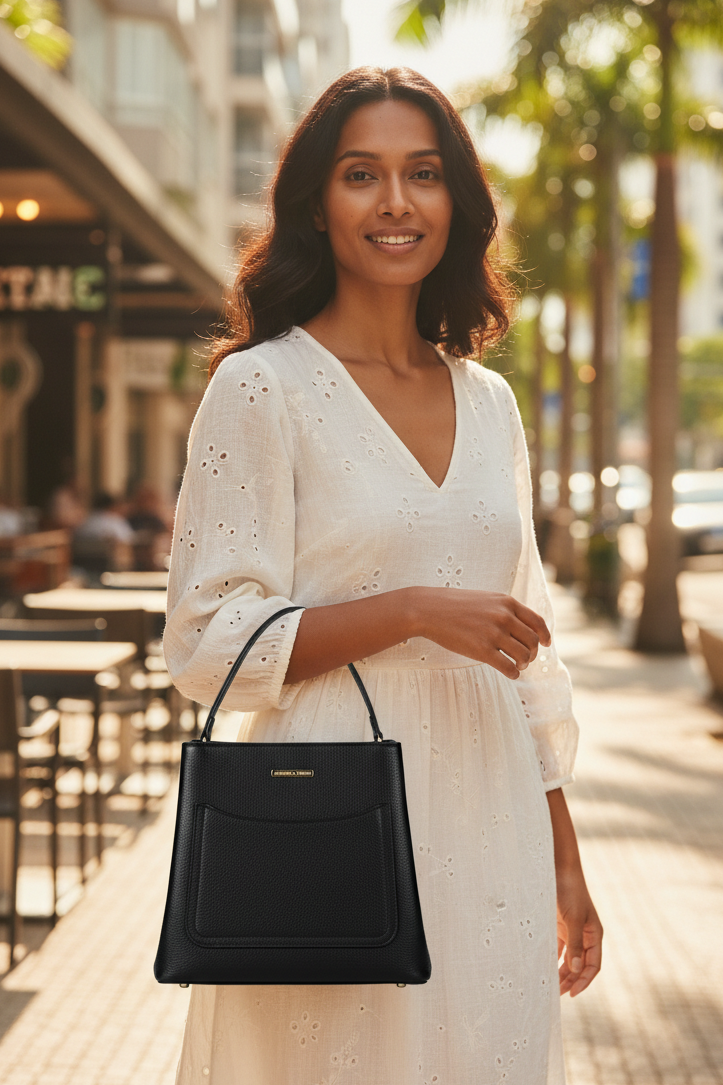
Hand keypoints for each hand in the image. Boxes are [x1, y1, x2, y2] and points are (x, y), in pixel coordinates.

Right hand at [413, 588, 550, 679]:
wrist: (429, 609)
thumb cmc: (456, 605)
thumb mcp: (486, 599)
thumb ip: (505, 610)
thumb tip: (523, 627)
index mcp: (507, 603)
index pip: (537, 621)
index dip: (545, 635)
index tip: (546, 644)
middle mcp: (504, 617)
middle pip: (532, 641)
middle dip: (533, 652)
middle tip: (526, 658)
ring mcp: (494, 634)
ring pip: (524, 656)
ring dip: (524, 664)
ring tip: (518, 665)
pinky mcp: (482, 651)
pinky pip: (509, 667)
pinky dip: (514, 673)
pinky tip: (511, 673)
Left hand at [556, 867, 602, 996]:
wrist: (558, 868)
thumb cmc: (570, 891)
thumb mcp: (573, 918)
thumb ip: (575, 944)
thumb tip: (576, 969)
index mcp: (594, 935)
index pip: (593, 965)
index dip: (585, 980)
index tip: (572, 993)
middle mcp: (585, 935)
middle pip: (580, 965)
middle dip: (571, 980)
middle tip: (557, 994)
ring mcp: (572, 931)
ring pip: (569, 958)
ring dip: (562, 972)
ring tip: (551, 986)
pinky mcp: (559, 925)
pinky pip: (558, 948)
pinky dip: (553, 958)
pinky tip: (545, 968)